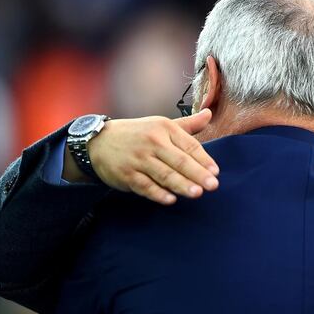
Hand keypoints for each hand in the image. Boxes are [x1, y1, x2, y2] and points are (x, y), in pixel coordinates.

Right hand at [64, 109, 219, 204]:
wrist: (98, 142)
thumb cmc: (137, 134)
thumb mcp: (161, 125)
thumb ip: (188, 125)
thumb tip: (209, 114)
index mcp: (164, 128)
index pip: (189, 145)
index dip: (204, 159)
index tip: (215, 172)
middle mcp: (152, 142)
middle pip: (179, 161)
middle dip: (197, 173)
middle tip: (212, 185)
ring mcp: (139, 159)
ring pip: (164, 174)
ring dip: (181, 184)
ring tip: (197, 193)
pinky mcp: (126, 174)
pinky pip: (145, 186)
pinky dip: (157, 193)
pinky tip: (170, 199)